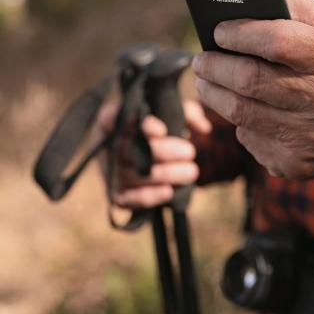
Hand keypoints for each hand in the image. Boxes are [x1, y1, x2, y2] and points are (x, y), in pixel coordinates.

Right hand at [95, 100, 210, 207]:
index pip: (117, 119)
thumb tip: (204, 127)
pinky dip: (148, 197)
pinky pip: (127, 200)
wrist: (146, 155)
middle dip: (164, 152)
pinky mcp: (118, 194)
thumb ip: (187, 113)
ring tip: (191, 171)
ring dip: (166, 175)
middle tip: (189, 152)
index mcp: (113, 119)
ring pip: (134, 176)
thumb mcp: (169, 113)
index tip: (162, 130)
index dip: (141, 127)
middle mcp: (108, 146)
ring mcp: (112, 172)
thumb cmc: (159, 129)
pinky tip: (169, 192)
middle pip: (130, 151)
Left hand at [192, 0, 313, 202]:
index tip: (220, 31)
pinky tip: (244, 108)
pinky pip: (248, 137)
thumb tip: (255, 8)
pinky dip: (239, 120)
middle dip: (214, 66)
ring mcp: (310, 138)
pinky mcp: (294, 163)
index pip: (279, 42)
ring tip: (206, 79)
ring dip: (213, 92)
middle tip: (202, 58)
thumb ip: (304, 9)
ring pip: (241, 112)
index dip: (241, 34)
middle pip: (251, 80)